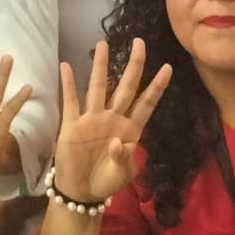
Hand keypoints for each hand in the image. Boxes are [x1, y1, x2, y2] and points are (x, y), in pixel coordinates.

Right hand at [52, 39, 171, 203]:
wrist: (82, 192)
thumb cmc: (107, 182)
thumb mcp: (123, 175)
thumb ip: (124, 160)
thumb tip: (117, 142)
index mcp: (130, 129)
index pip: (146, 103)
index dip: (156, 86)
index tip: (168, 67)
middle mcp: (113, 118)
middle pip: (125, 87)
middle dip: (133, 65)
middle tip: (139, 42)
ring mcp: (92, 119)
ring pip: (98, 87)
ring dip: (100, 66)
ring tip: (103, 44)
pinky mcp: (72, 124)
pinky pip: (71, 101)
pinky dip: (68, 84)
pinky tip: (67, 66)